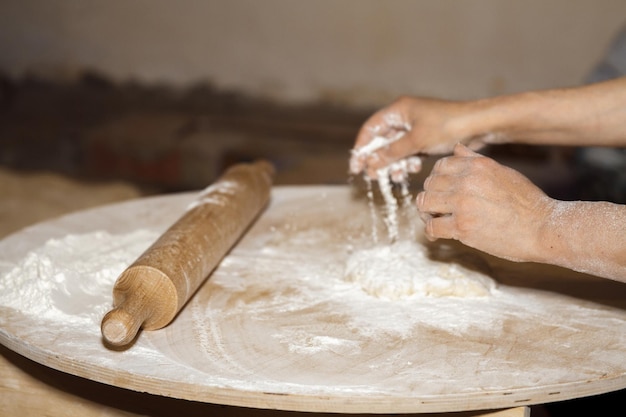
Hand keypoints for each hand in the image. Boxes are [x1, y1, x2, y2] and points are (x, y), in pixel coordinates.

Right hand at [349, 96, 476, 177]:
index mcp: (399, 110)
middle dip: (378, 159)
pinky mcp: (426, 137)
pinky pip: (409, 151)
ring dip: (394, 163)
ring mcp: (416, 127)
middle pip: (382, 140)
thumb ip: (391, 153)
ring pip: (396, 148)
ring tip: (396, 177)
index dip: (361, 147)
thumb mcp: (416, 141)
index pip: (371, 128)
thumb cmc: (448, 127)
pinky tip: (412, 170)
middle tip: (374, 177)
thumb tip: (369, 164)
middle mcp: (405, 117)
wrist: (480, 126)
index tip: (356, 166)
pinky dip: (408, 162)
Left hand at [416, 144, 553, 262]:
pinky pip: (431, 227)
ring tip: (437, 219)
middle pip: (429, 184)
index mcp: (477, 165)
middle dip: (431, 196)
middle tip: (439, 208)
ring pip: (424, 203)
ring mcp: (463, 204)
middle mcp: (467, 181)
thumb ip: (476, 160)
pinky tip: (440, 234)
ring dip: (428, 213)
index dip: (437, 179)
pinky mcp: (462, 227)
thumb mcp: (503, 172)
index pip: (440, 166)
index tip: (443, 191)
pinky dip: (432, 232)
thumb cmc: (527, 202)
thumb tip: (457, 147)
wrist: (544, 228)